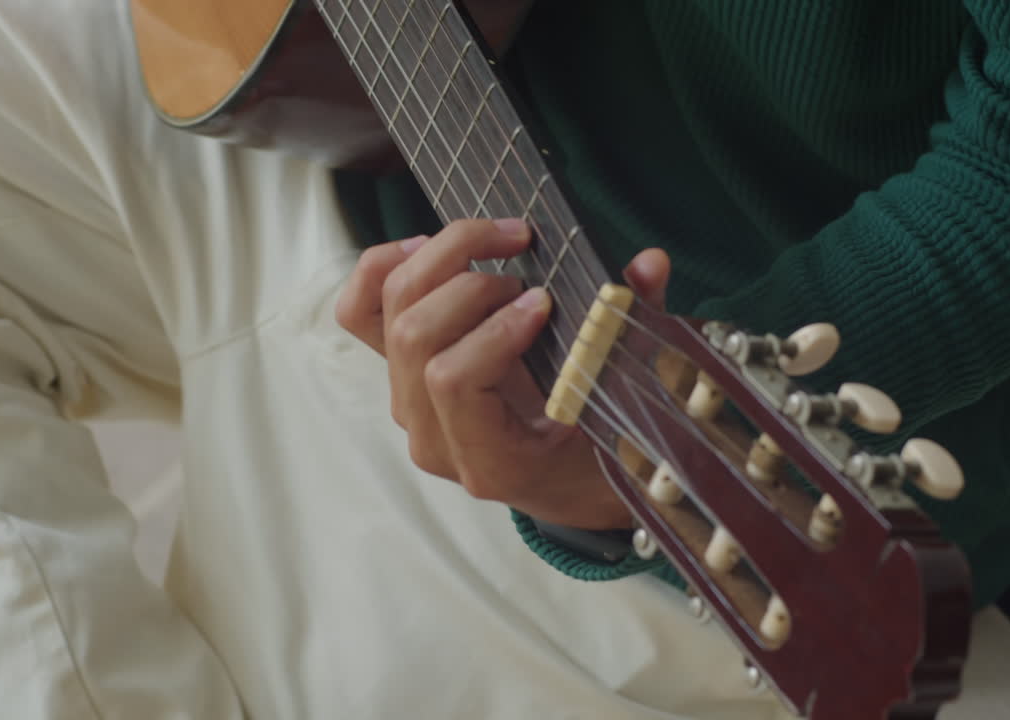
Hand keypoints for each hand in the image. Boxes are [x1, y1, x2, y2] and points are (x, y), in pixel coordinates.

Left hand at [335, 218, 669, 529]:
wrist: (562, 483)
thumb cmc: (594, 450)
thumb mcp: (623, 408)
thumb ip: (634, 333)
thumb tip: (649, 265)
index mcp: (490, 460)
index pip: (456, 381)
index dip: (495, 330)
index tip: (545, 301)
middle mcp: (435, 437)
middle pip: (415, 335)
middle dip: (474, 282)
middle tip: (528, 264)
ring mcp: (410, 406)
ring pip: (390, 315)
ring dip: (442, 260)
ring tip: (498, 241)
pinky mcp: (399, 375)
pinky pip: (360, 314)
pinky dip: (385, 268)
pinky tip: (427, 245)